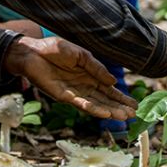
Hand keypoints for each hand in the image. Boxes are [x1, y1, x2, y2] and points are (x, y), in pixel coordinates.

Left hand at [3, 35, 137, 120]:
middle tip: (133, 115)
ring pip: (95, 104)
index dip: (121, 98)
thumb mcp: (81, 55)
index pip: (108, 90)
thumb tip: (114, 81)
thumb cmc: (54, 50)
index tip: (134, 106)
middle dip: (119, 107)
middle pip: (104, 100)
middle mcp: (83, 87)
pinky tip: (104, 113)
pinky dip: (92, 108)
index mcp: (89, 76)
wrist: (32, 51)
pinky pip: (80, 103)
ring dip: (109, 111)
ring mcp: (73, 92)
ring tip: (123, 116)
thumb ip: (97, 68)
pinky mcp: (62, 95)